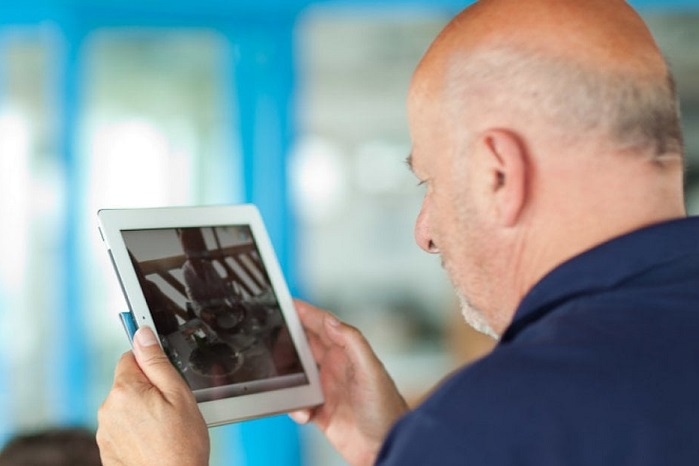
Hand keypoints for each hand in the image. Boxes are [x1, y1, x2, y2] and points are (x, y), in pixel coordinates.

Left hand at [97, 327, 209, 465]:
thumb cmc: (181, 445)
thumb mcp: (178, 394)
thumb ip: (157, 362)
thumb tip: (142, 334)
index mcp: (125, 390)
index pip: (130, 357)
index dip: (150, 363)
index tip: (163, 374)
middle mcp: (108, 408)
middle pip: (128, 382)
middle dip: (148, 388)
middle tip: (170, 406)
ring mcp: (105, 430)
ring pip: (126, 405)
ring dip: (142, 409)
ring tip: (164, 427)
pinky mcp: (107, 448)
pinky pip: (122, 426)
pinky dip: (136, 429)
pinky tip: (154, 440)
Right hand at [290, 300, 408, 465]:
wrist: (384, 448)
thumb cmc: (387, 411)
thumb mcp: (371, 371)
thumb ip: (353, 342)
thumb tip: (331, 320)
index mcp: (349, 354)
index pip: (323, 326)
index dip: (306, 313)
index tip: (287, 302)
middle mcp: (336, 369)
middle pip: (306, 346)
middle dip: (289, 339)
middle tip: (271, 335)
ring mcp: (327, 390)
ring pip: (297, 373)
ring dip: (288, 376)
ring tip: (280, 378)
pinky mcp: (321, 412)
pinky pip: (297, 403)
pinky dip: (293, 406)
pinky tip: (301, 411)